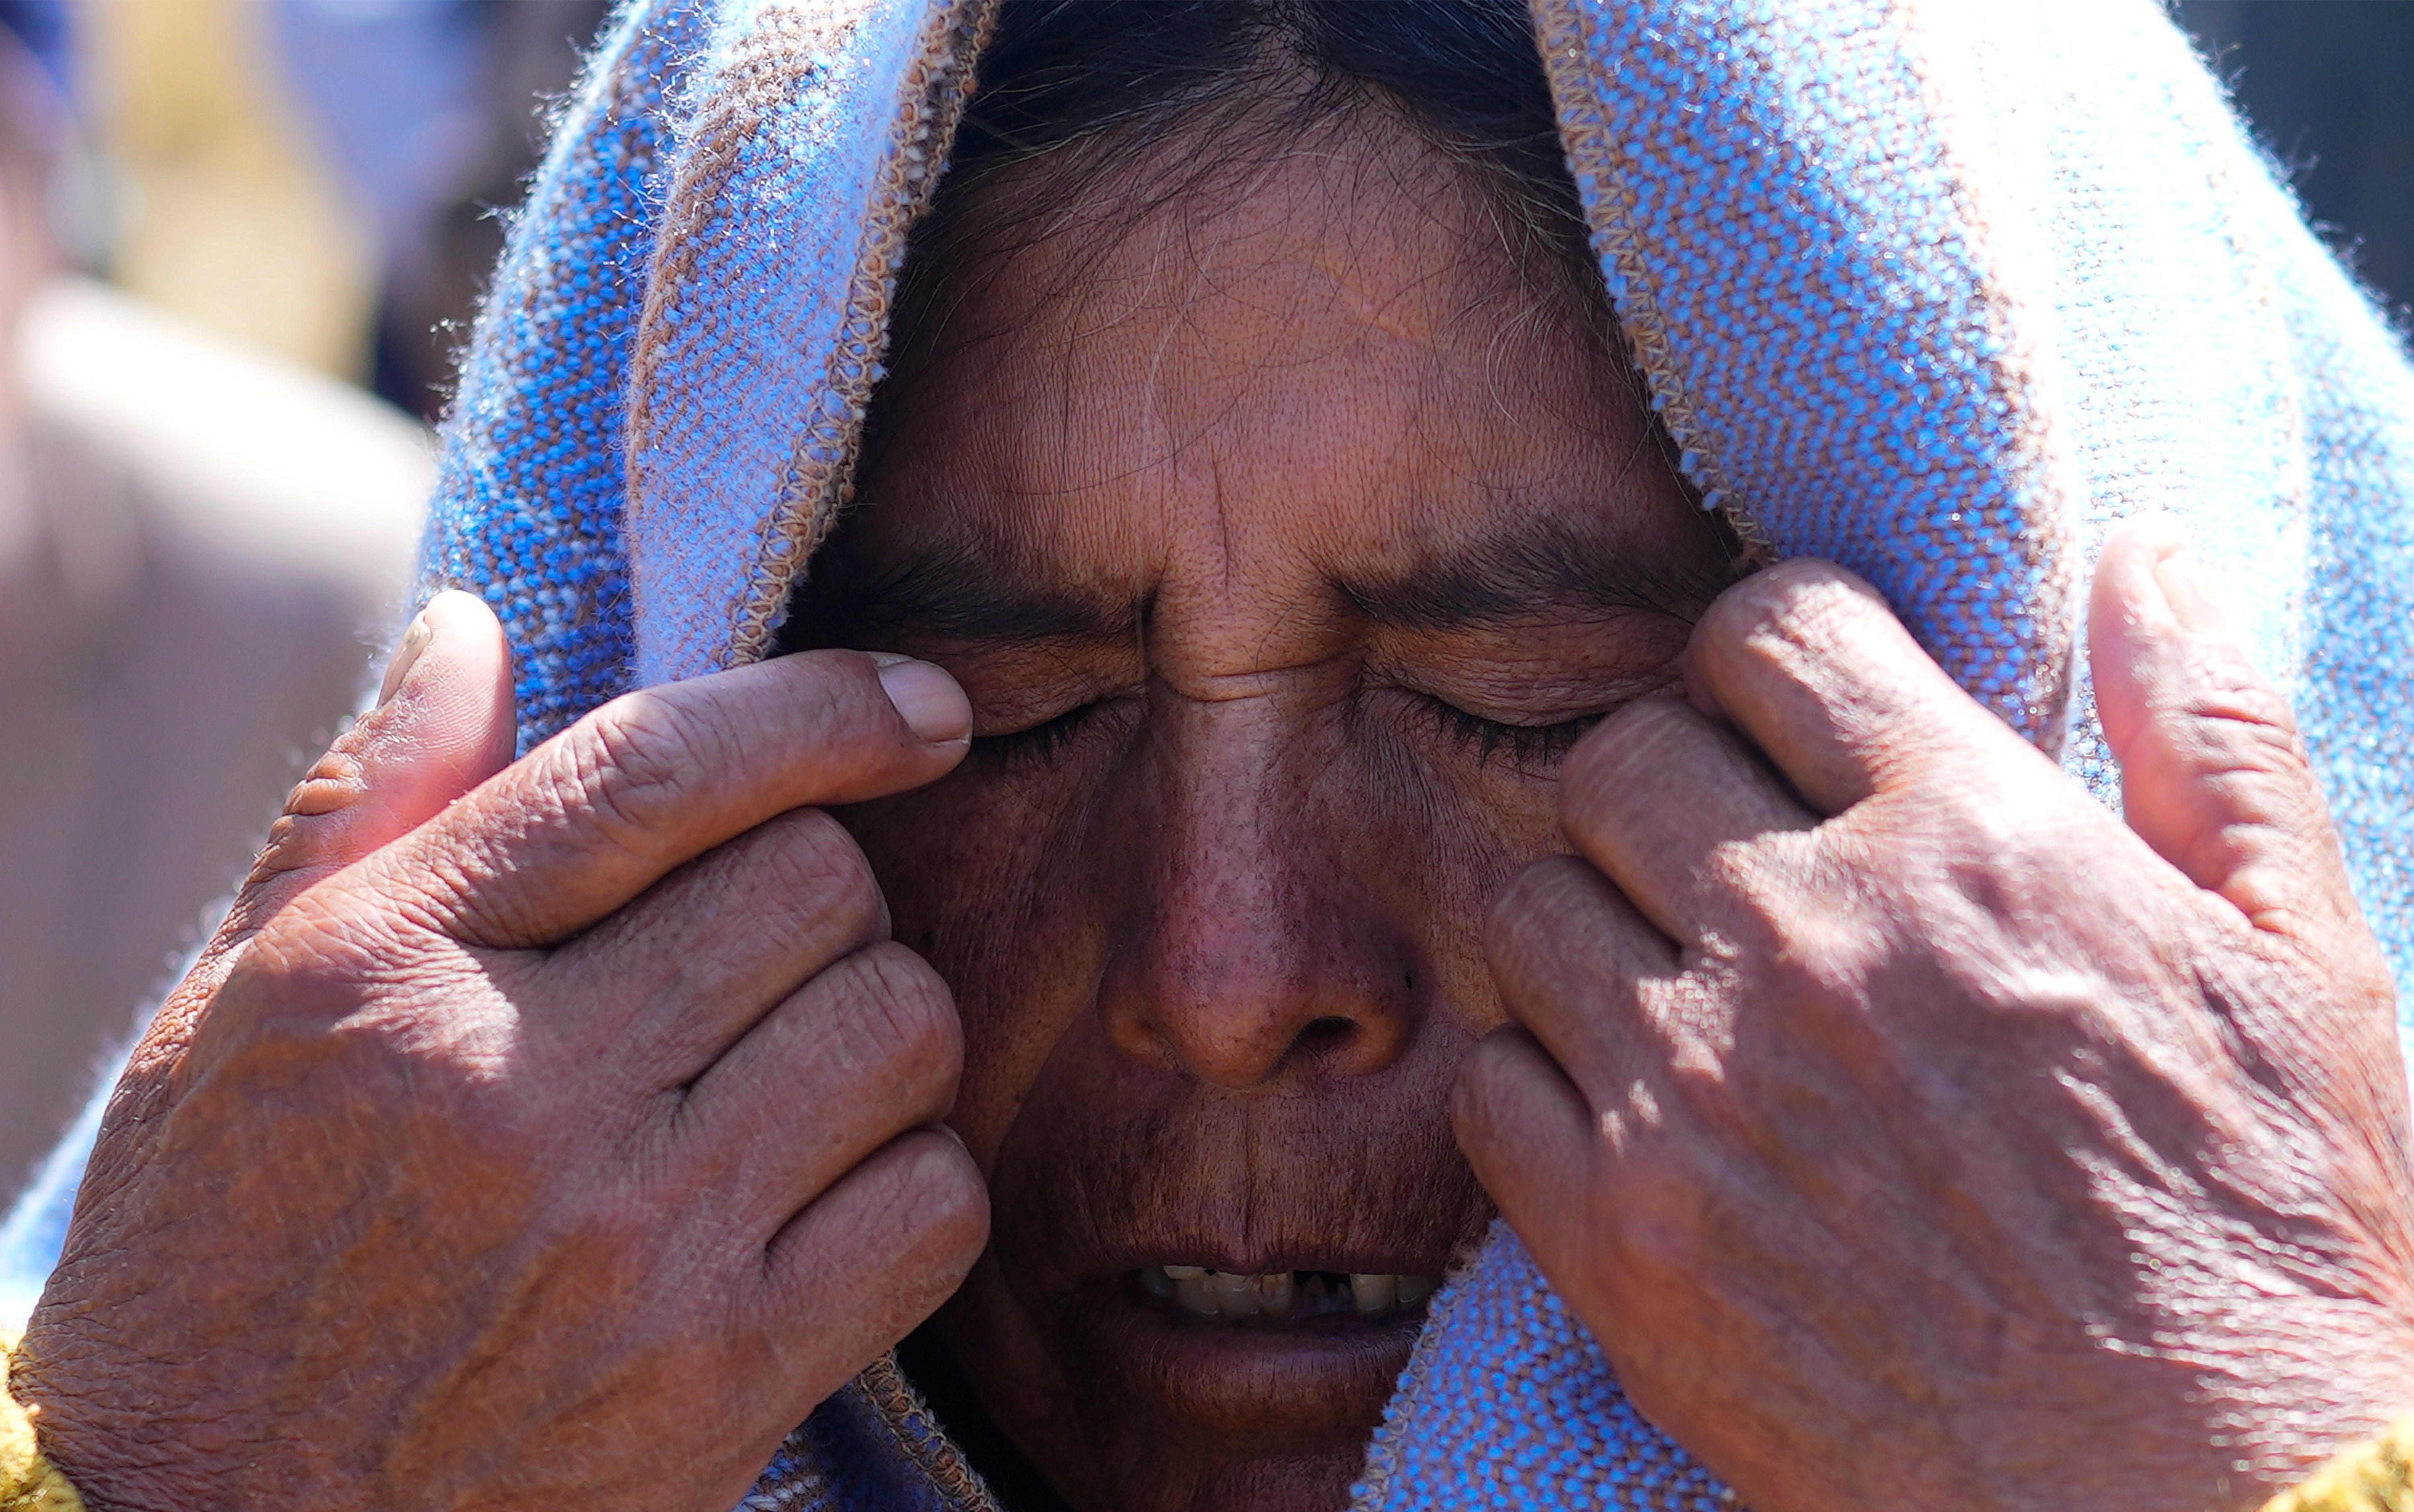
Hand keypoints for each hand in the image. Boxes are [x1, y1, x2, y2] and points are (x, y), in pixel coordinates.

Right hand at [13, 592, 988, 1510]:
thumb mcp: (231, 1014)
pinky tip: (824, 1203)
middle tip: (761, 965)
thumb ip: (366, 809)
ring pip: (901, 1024)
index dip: (827, 709)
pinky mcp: (722, 1377)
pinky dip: (912, 1186)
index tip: (920, 709)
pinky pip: (934, 1204)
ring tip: (790, 1081)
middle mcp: (521, 1090)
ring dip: (880, 1033)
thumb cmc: (216, 1255)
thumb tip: (476, 631)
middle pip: (819, 885)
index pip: (661, 768)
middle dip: (824, 898)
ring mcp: (634, 1239)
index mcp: (392, 969)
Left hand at [1456, 523, 2413, 1511]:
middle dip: (1660, 787)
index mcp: (1969, 840)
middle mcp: (1808, 937)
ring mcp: (1695, 1087)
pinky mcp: (1622, 1237)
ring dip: (1584, 927)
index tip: (1779, 714)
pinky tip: (1622, 1117)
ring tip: (1668, 990)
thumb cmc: (2271, 1242)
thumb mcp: (2304, 964)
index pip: (1767, 629)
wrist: (2207, 1510)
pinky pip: (1484, 1083)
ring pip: (1526, 902)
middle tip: (1721, 866)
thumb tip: (2146, 558)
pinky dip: (1532, 1083)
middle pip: (1617, 754)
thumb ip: (2213, 738)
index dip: (1760, 652)